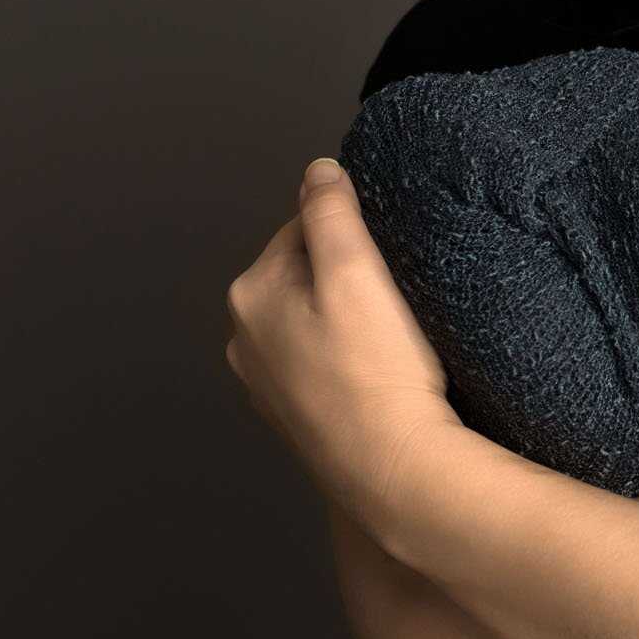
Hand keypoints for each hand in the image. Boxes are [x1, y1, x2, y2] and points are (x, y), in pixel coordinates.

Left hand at [224, 158, 451, 520]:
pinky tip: (377, 372)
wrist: (390, 468)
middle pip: (305, 275)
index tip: (392, 259)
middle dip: (347, 277)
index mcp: (250, 293)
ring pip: (312, 320)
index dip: (354, 234)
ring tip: (391, 336)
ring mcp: (263, 382)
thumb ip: (331, 211)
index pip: (303, 229)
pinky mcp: (291, 415)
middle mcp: (242, 338)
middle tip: (396, 297)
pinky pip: (318, 362)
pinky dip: (345, 357)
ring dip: (346, 317)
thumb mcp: (356, 271)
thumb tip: (318, 170)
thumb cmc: (376, 369)